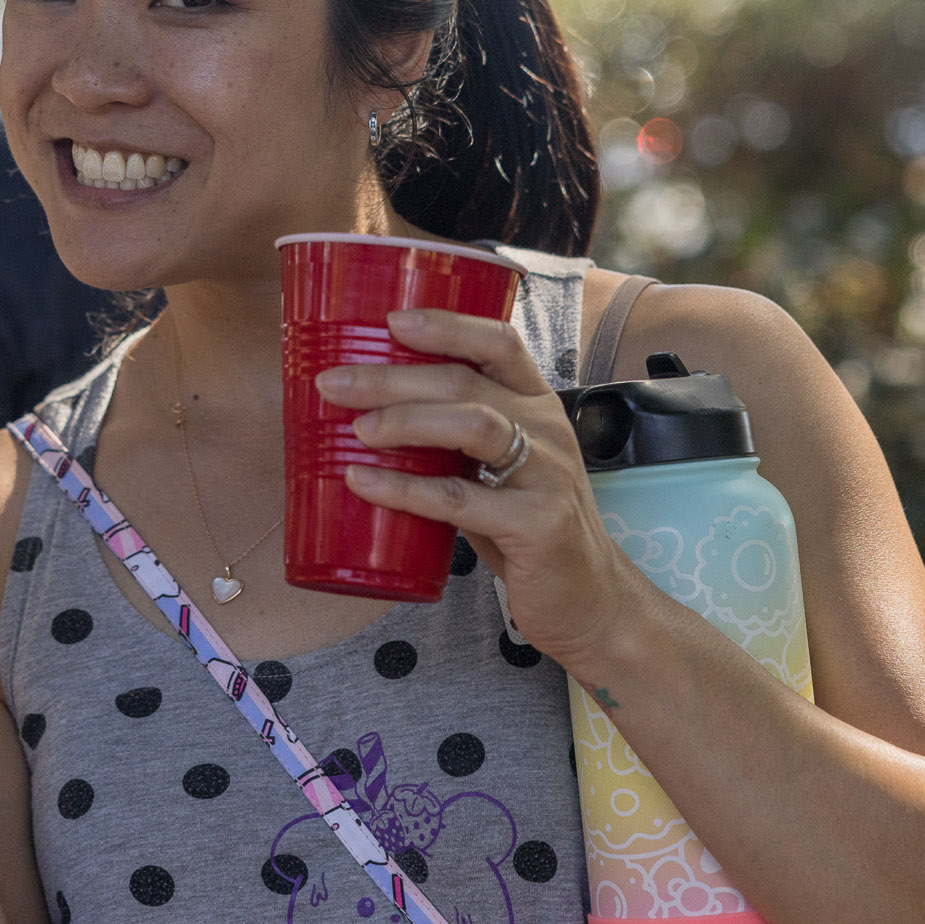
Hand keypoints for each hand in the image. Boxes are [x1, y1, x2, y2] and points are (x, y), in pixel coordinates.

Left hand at [317, 307, 647, 675]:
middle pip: (466, 381)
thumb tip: (364, 414)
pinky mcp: (537, 524)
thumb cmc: (528, 529)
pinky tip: (363, 482)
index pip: (499, 343)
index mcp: (537, 405)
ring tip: (355, 429)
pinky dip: (405, 489)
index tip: (391, 321)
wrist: (590, 601)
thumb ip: (454, 440)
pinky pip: (460, 498)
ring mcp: (547, 475)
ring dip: (405, 421)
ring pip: (472, 424)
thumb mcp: (501, 469)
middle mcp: (549, 430)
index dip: (447, 325)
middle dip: (393, 377)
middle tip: (334, 384)